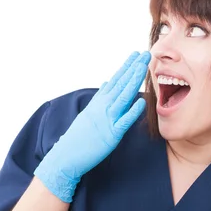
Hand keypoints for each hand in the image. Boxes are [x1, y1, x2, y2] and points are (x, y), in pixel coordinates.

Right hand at [34, 51, 150, 202]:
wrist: (65, 156)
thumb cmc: (78, 137)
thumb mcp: (89, 112)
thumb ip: (99, 97)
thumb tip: (106, 83)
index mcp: (99, 102)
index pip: (116, 80)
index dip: (127, 67)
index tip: (136, 55)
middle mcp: (103, 107)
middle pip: (122, 84)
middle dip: (134, 68)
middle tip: (145, 53)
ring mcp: (107, 119)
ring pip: (123, 96)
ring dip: (134, 81)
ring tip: (143, 67)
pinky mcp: (111, 134)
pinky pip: (124, 121)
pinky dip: (132, 111)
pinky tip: (141, 101)